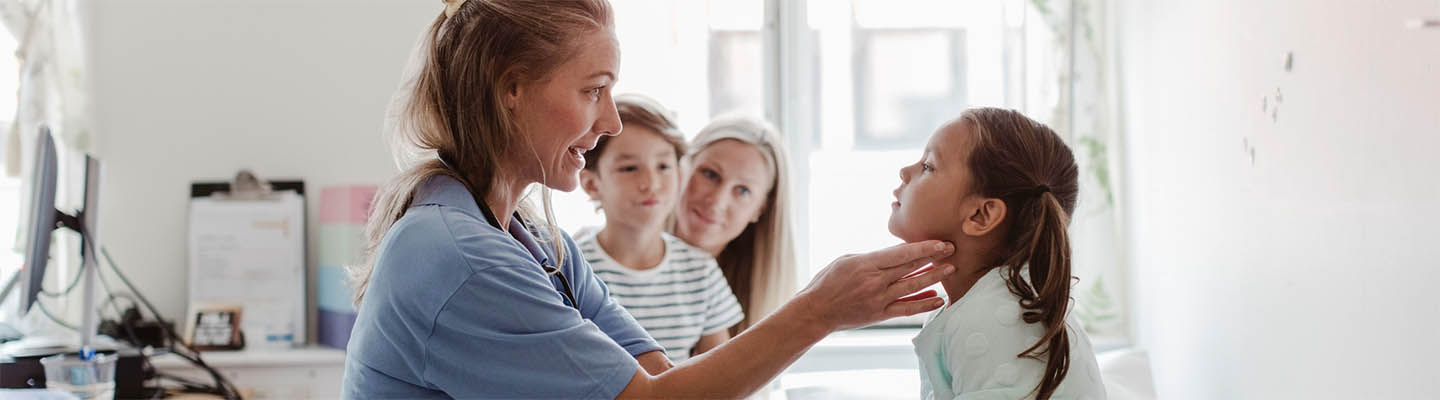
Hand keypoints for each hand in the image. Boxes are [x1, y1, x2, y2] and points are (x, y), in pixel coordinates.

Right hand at [794, 240, 955, 331]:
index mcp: (866, 264)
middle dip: (934, 258)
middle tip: (952, 250)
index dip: (924, 248)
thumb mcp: (847, 260)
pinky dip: (924, 304)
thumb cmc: (827, 281)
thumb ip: (872, 258)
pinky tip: (938, 299)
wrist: (816, 310)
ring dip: (934, 278)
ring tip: (950, 270)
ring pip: (912, 287)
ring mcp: (879, 299)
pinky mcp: (879, 314)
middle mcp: (875, 282)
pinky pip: (907, 309)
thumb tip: (895, 256)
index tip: (940, 243)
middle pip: (911, 268)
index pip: (902, 254)